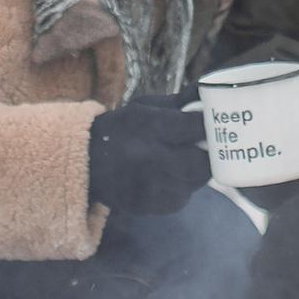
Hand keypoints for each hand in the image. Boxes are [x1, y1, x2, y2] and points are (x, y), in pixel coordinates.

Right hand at [87, 95, 212, 219]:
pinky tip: (169, 177)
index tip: (213, 123)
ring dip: (197, 172)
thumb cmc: (120, 130)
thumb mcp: (142, 107)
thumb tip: (208, 92)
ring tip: (185, 159)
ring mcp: (151, 187)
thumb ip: (178, 102)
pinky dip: (182, 187)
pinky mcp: (151, 207)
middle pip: (201, 163)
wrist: (85, 164)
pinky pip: (182, 198)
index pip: (195, 127)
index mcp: (149, 127)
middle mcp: (150, 159)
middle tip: (206, 147)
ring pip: (195, 183)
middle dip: (209, 155)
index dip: (209, 125)